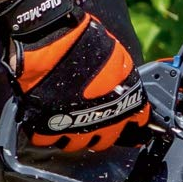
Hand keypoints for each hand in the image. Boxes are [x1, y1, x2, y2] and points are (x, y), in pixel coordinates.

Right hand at [0, 0, 150, 152]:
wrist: (50, 37)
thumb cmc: (85, 42)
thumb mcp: (118, 60)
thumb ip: (122, 80)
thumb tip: (122, 90)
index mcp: (126, 105)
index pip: (137, 126)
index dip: (128, 124)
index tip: (124, 122)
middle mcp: (103, 122)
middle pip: (104, 141)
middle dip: (98, 131)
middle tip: (88, 117)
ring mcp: (74, 127)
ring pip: (76, 144)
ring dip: (72, 133)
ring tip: (65, 117)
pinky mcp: (46, 127)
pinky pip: (47, 140)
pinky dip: (45, 131)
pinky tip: (45, 117)